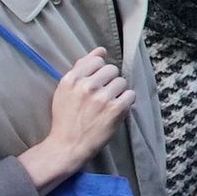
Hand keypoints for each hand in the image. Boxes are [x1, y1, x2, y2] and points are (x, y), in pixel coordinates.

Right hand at [16, 49, 130, 191]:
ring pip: (122, 82)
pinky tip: (115, 110)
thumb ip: (81, 68)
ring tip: (106, 105)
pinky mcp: (115, 109)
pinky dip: (126, 102)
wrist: (68, 145)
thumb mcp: (65, 90)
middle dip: (109, 81)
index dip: (98, 73)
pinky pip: (131, 95)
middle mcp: (86, 86)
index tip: (94, 84)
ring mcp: (101, 97)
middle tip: (101, 96)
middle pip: (112, 69)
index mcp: (71, 79)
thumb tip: (99, 50)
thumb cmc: (67, 118)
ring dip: (118, 92)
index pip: (97, 60)